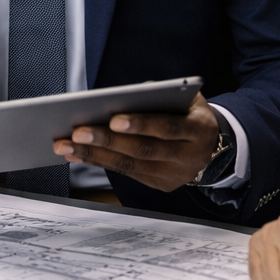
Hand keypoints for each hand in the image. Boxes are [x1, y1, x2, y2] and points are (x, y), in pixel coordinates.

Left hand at [53, 92, 220, 191]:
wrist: (213, 146)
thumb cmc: (191, 114)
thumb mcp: (188, 98)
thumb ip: (162, 94)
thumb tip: (124, 96)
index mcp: (198, 130)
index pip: (168, 128)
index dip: (141, 124)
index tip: (113, 119)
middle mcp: (188, 156)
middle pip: (143, 150)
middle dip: (107, 142)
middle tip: (77, 133)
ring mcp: (174, 175)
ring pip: (130, 166)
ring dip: (95, 156)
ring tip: (67, 146)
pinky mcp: (161, 185)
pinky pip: (127, 174)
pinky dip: (100, 163)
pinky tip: (78, 155)